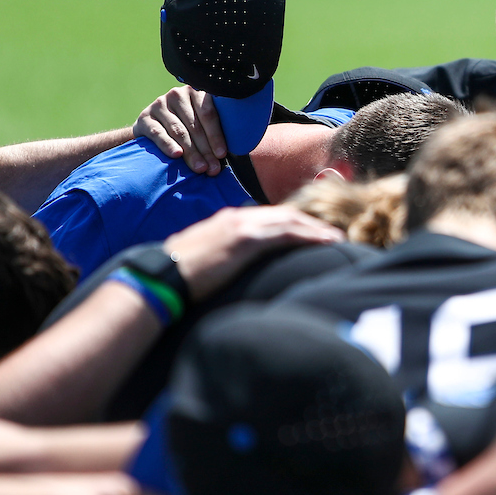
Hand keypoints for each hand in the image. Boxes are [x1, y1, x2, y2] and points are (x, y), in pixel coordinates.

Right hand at [133, 88, 226, 175]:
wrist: (152, 127)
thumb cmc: (188, 126)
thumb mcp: (201, 121)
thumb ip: (216, 128)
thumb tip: (241, 149)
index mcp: (197, 92)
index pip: (208, 114)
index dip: (216, 135)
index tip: (222, 154)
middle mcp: (177, 95)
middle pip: (195, 125)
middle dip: (206, 150)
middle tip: (213, 168)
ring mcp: (159, 104)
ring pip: (179, 131)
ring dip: (191, 152)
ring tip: (200, 168)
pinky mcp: (145, 118)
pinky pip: (158, 133)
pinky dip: (168, 145)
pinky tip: (177, 155)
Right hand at [166, 206, 344, 301]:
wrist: (158, 278)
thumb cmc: (176, 277)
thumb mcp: (204, 261)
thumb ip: (223, 257)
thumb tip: (231, 270)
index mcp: (228, 222)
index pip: (269, 218)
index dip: (294, 224)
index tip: (312, 232)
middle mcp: (237, 218)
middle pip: (285, 216)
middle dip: (311, 224)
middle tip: (334, 234)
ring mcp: (241, 226)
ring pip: (290, 222)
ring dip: (317, 229)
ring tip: (338, 238)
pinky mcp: (244, 240)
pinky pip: (286, 234)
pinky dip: (309, 236)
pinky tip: (327, 242)